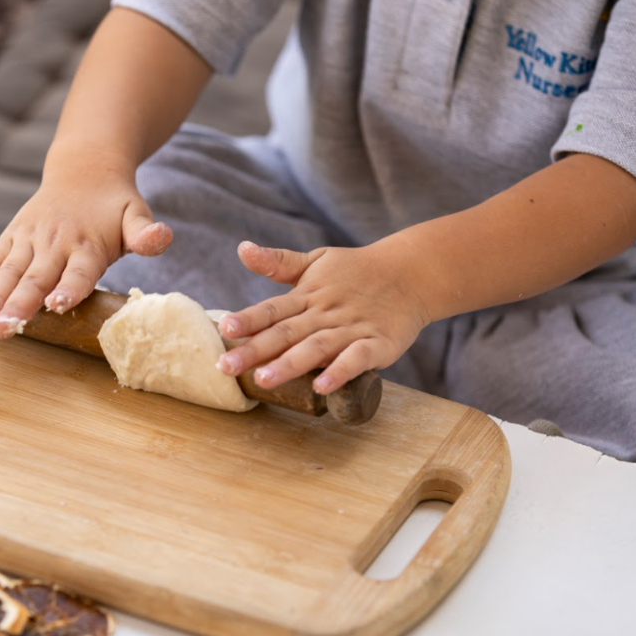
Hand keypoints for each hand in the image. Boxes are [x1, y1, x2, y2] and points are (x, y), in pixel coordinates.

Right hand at [0, 148, 171, 337]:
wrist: (84, 169)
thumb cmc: (114, 204)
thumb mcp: (136, 215)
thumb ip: (146, 233)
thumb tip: (162, 236)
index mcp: (88, 244)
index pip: (79, 271)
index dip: (69, 289)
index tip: (56, 305)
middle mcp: (56, 242)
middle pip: (37, 277)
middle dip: (19, 305)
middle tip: (4, 329)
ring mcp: (31, 238)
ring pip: (10, 271)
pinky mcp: (13, 235)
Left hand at [215, 240, 430, 393]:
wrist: (411, 273)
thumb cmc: (355, 272)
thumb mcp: (316, 261)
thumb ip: (278, 262)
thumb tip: (242, 249)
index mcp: (307, 295)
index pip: (272, 308)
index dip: (249, 318)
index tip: (224, 328)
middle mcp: (326, 312)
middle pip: (286, 332)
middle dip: (255, 350)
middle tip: (225, 366)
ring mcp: (352, 328)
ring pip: (317, 347)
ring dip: (290, 363)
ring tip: (264, 380)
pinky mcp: (379, 344)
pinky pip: (358, 358)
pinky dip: (341, 371)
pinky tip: (322, 386)